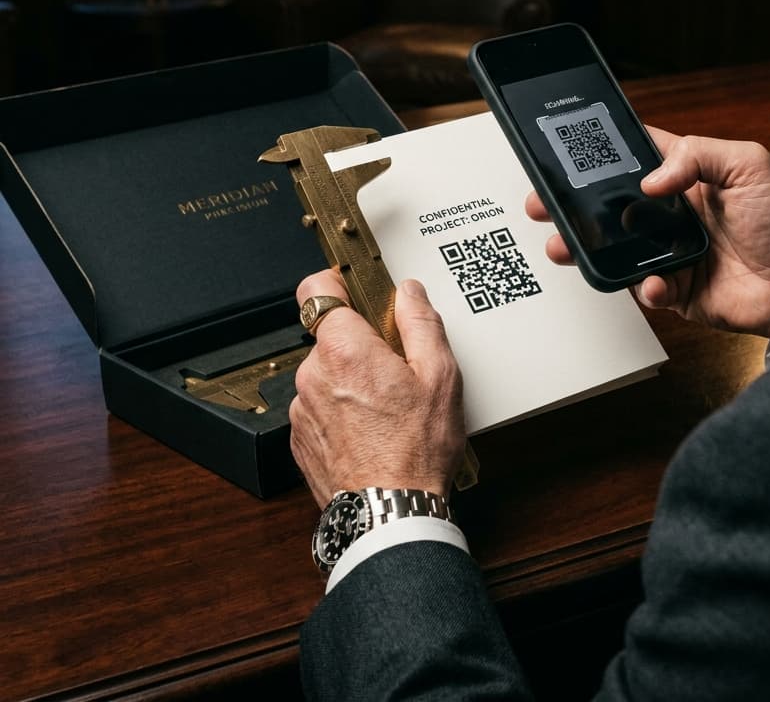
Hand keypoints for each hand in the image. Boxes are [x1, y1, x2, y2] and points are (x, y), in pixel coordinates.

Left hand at [289, 269, 465, 508]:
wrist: (390, 515)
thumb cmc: (416, 451)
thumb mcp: (440, 376)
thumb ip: (421, 323)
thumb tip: (410, 293)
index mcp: (344, 350)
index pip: (316, 290)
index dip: (337, 285)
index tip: (355, 290)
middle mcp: (312, 374)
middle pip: (330, 337)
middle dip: (359, 344)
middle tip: (395, 369)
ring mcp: (301, 409)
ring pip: (325, 374)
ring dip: (349, 381)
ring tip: (387, 408)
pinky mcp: (299, 438)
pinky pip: (319, 406)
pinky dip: (340, 411)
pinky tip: (372, 430)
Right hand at [526, 130, 769, 342]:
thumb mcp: (749, 165)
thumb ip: (698, 155)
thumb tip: (650, 180)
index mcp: (684, 176)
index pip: (633, 157)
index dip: (600, 153)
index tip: (567, 150)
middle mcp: (668, 213)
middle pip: (608, 205)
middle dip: (571, 205)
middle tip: (543, 203)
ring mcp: (667, 251)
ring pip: (614, 248)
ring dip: (586, 247)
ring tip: (564, 246)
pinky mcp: (673, 288)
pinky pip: (643, 287)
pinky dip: (644, 285)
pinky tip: (655, 282)